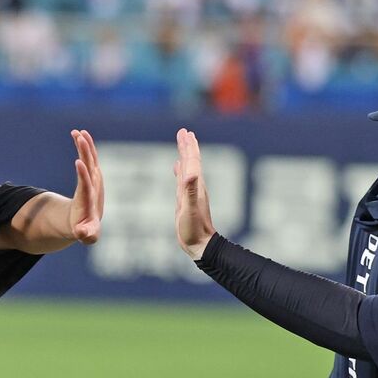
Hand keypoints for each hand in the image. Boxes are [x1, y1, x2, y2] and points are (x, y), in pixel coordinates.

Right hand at [68, 129, 103, 243]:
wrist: (89, 223)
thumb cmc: (86, 230)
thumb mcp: (87, 235)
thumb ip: (86, 235)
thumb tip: (81, 233)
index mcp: (90, 200)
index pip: (88, 185)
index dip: (84, 175)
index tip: (79, 162)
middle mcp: (95, 186)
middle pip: (91, 167)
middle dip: (86, 153)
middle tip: (80, 137)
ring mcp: (94, 178)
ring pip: (90, 158)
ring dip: (85, 145)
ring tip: (78, 131)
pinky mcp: (91, 174)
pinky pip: (88, 157)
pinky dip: (84, 146)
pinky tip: (78, 133)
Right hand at [173, 128, 216, 259]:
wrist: (200, 244)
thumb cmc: (194, 229)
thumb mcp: (190, 209)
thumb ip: (191, 190)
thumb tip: (191, 173)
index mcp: (195, 186)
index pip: (192, 161)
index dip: (188, 147)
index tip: (184, 132)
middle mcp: (194, 187)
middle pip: (191, 162)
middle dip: (187, 146)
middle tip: (184, 132)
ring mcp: (190, 193)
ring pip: (187, 169)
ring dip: (184, 156)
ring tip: (182, 144)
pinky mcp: (186, 201)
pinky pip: (183, 181)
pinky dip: (180, 172)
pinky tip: (177, 169)